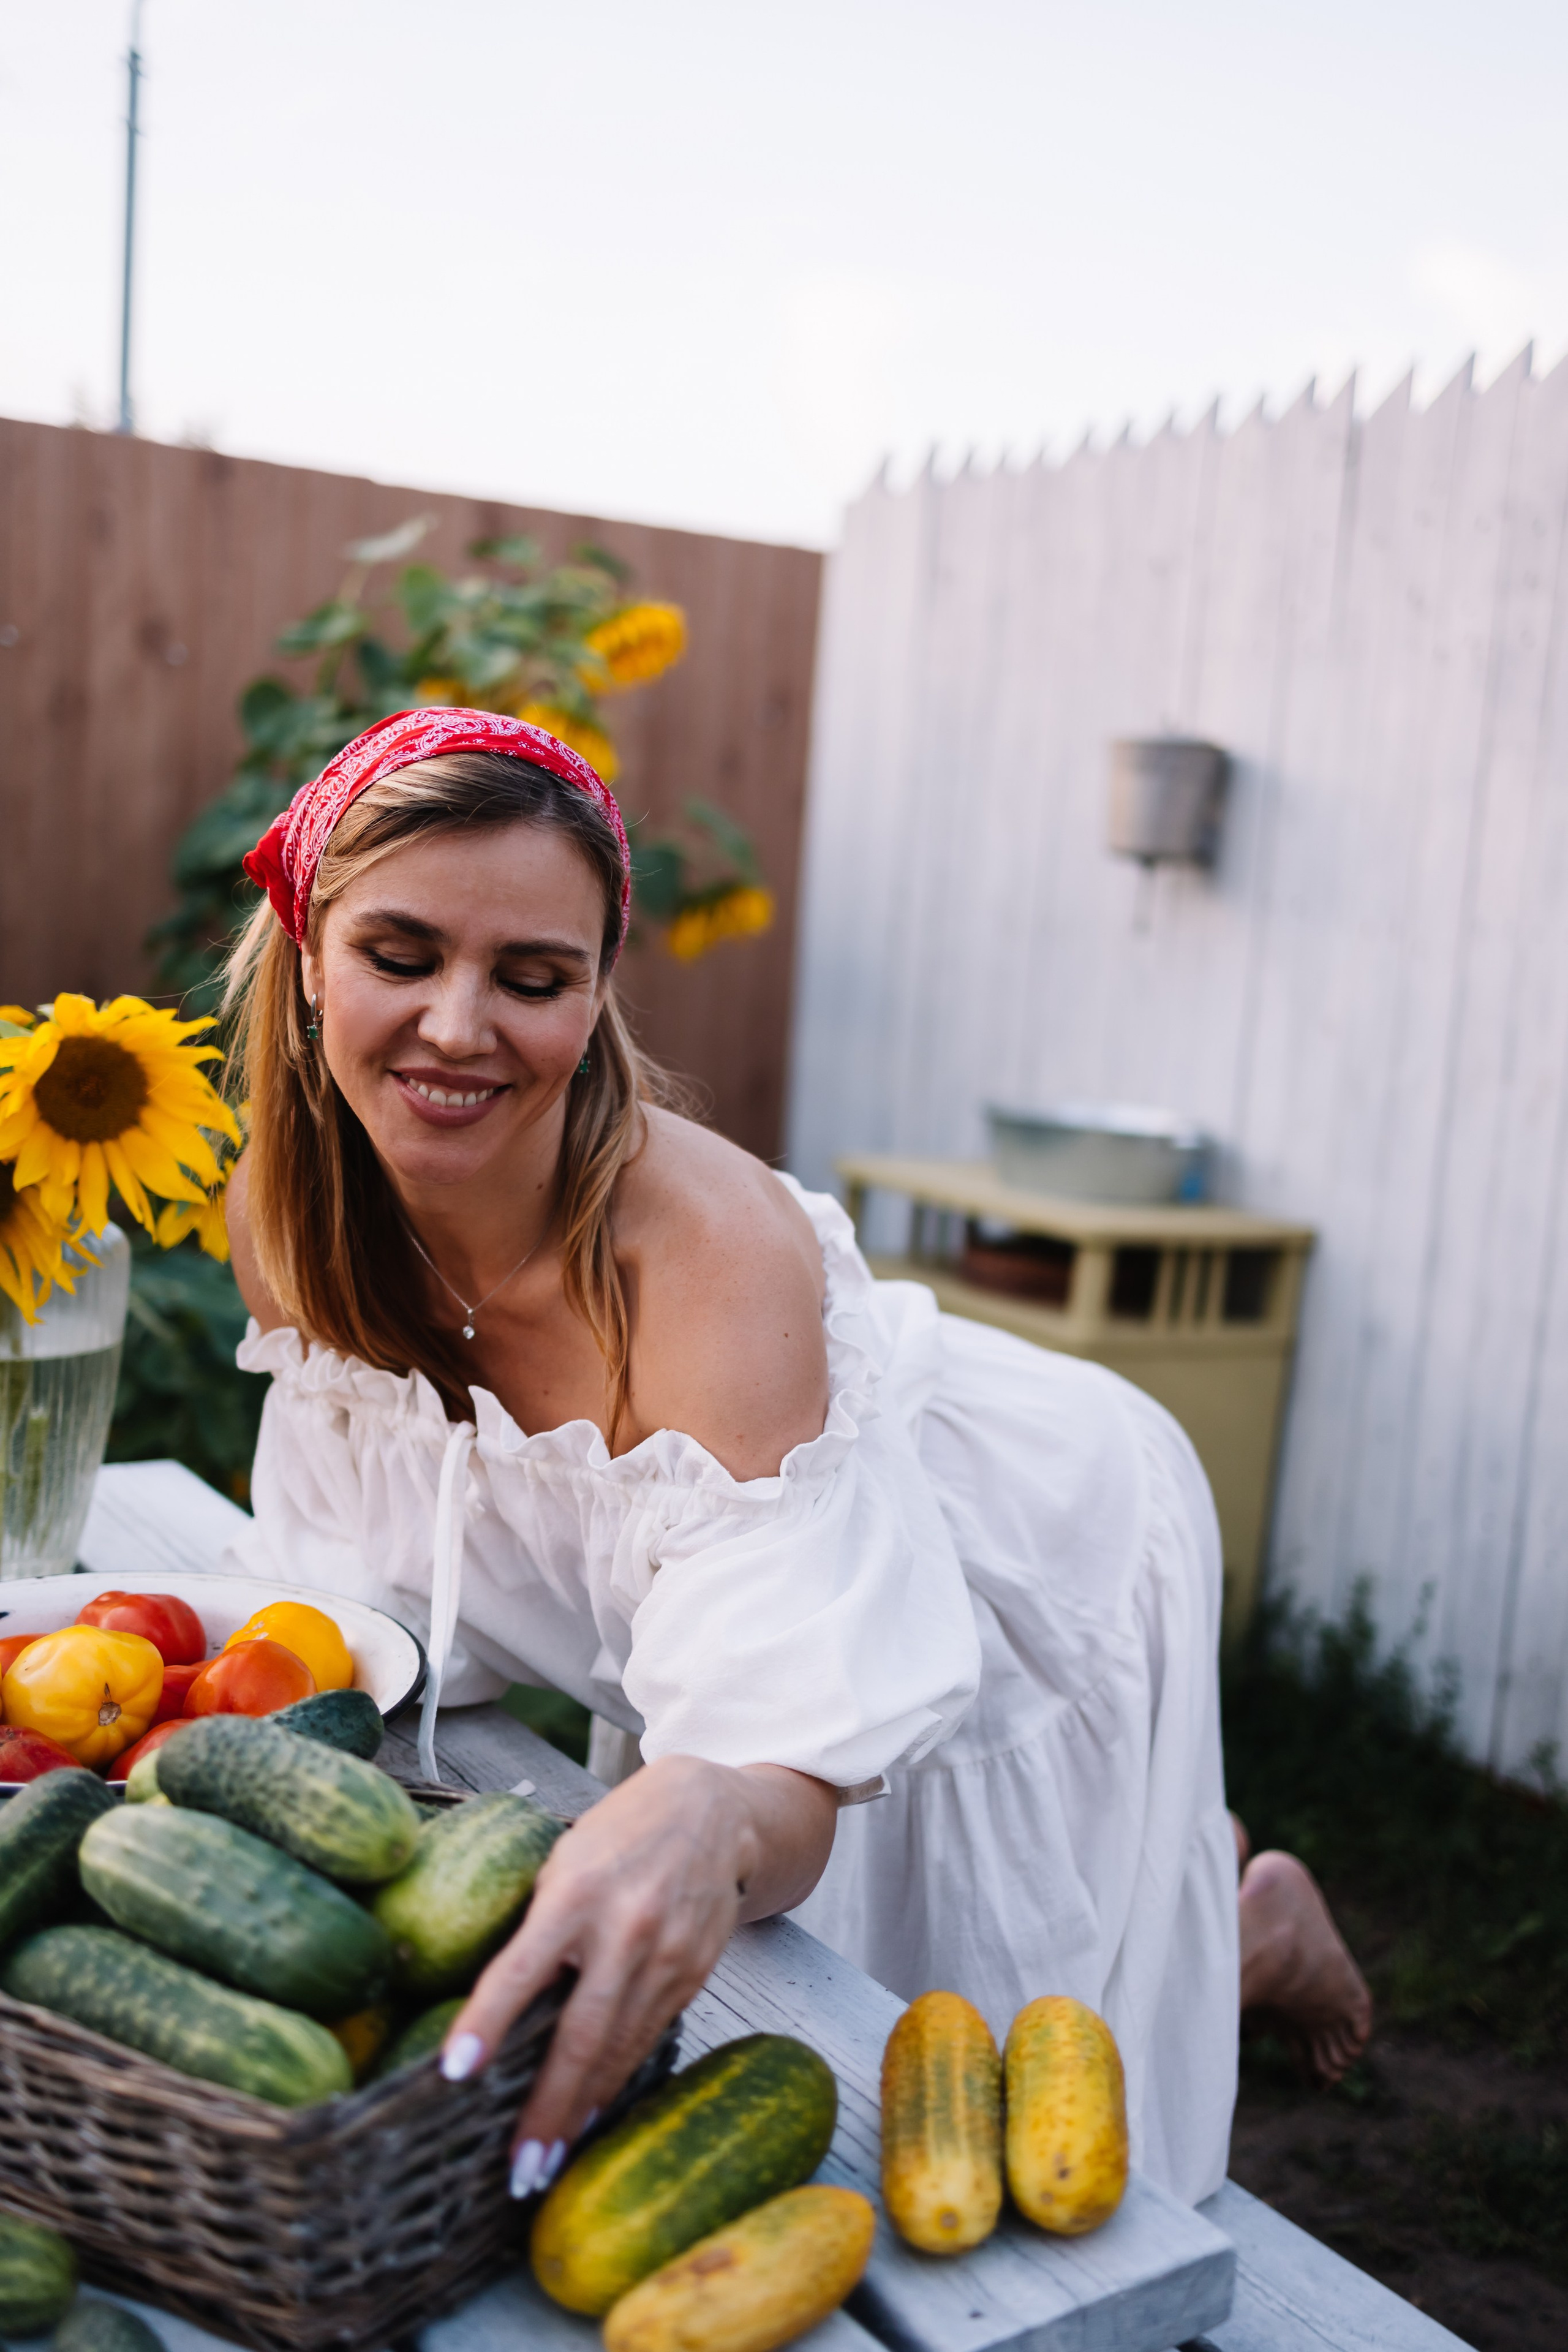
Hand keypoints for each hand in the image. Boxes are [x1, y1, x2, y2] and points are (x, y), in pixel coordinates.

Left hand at [439, 1754, 835, 2197]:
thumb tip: (489, 1997)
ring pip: (619, 2048)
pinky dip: (618, 2077)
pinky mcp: (694, 1973)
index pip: (520, 1969)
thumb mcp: (564, 1857)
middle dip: (548, 2108)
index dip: (486, 2022)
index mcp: (576, 1892)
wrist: (713, 1811)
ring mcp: (666, 1956)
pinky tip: (592, 2107)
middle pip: (580, 2033)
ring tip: (547, 2159)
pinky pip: (648, 2036)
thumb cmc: (620, 1832)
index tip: (455, 2071)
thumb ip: (536, 1921)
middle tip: (519, 2168)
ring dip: (582, 2108)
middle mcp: (624, 1928)